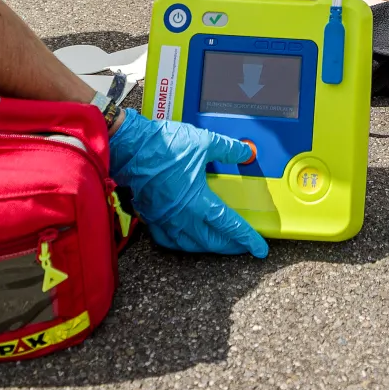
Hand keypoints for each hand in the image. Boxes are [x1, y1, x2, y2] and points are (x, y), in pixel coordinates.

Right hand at [107, 112, 267, 257]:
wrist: (130, 147)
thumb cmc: (163, 145)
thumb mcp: (204, 142)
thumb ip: (228, 149)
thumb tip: (246, 152)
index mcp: (197, 201)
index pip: (228, 225)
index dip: (246, 237)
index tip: (259, 248)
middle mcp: (181, 216)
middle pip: (210, 241)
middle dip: (229, 246)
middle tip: (242, 246)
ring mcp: (163, 219)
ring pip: (189, 244)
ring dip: (207, 246)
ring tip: (217, 243)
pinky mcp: (150, 216)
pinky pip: (167, 239)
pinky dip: (180, 242)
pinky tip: (185, 238)